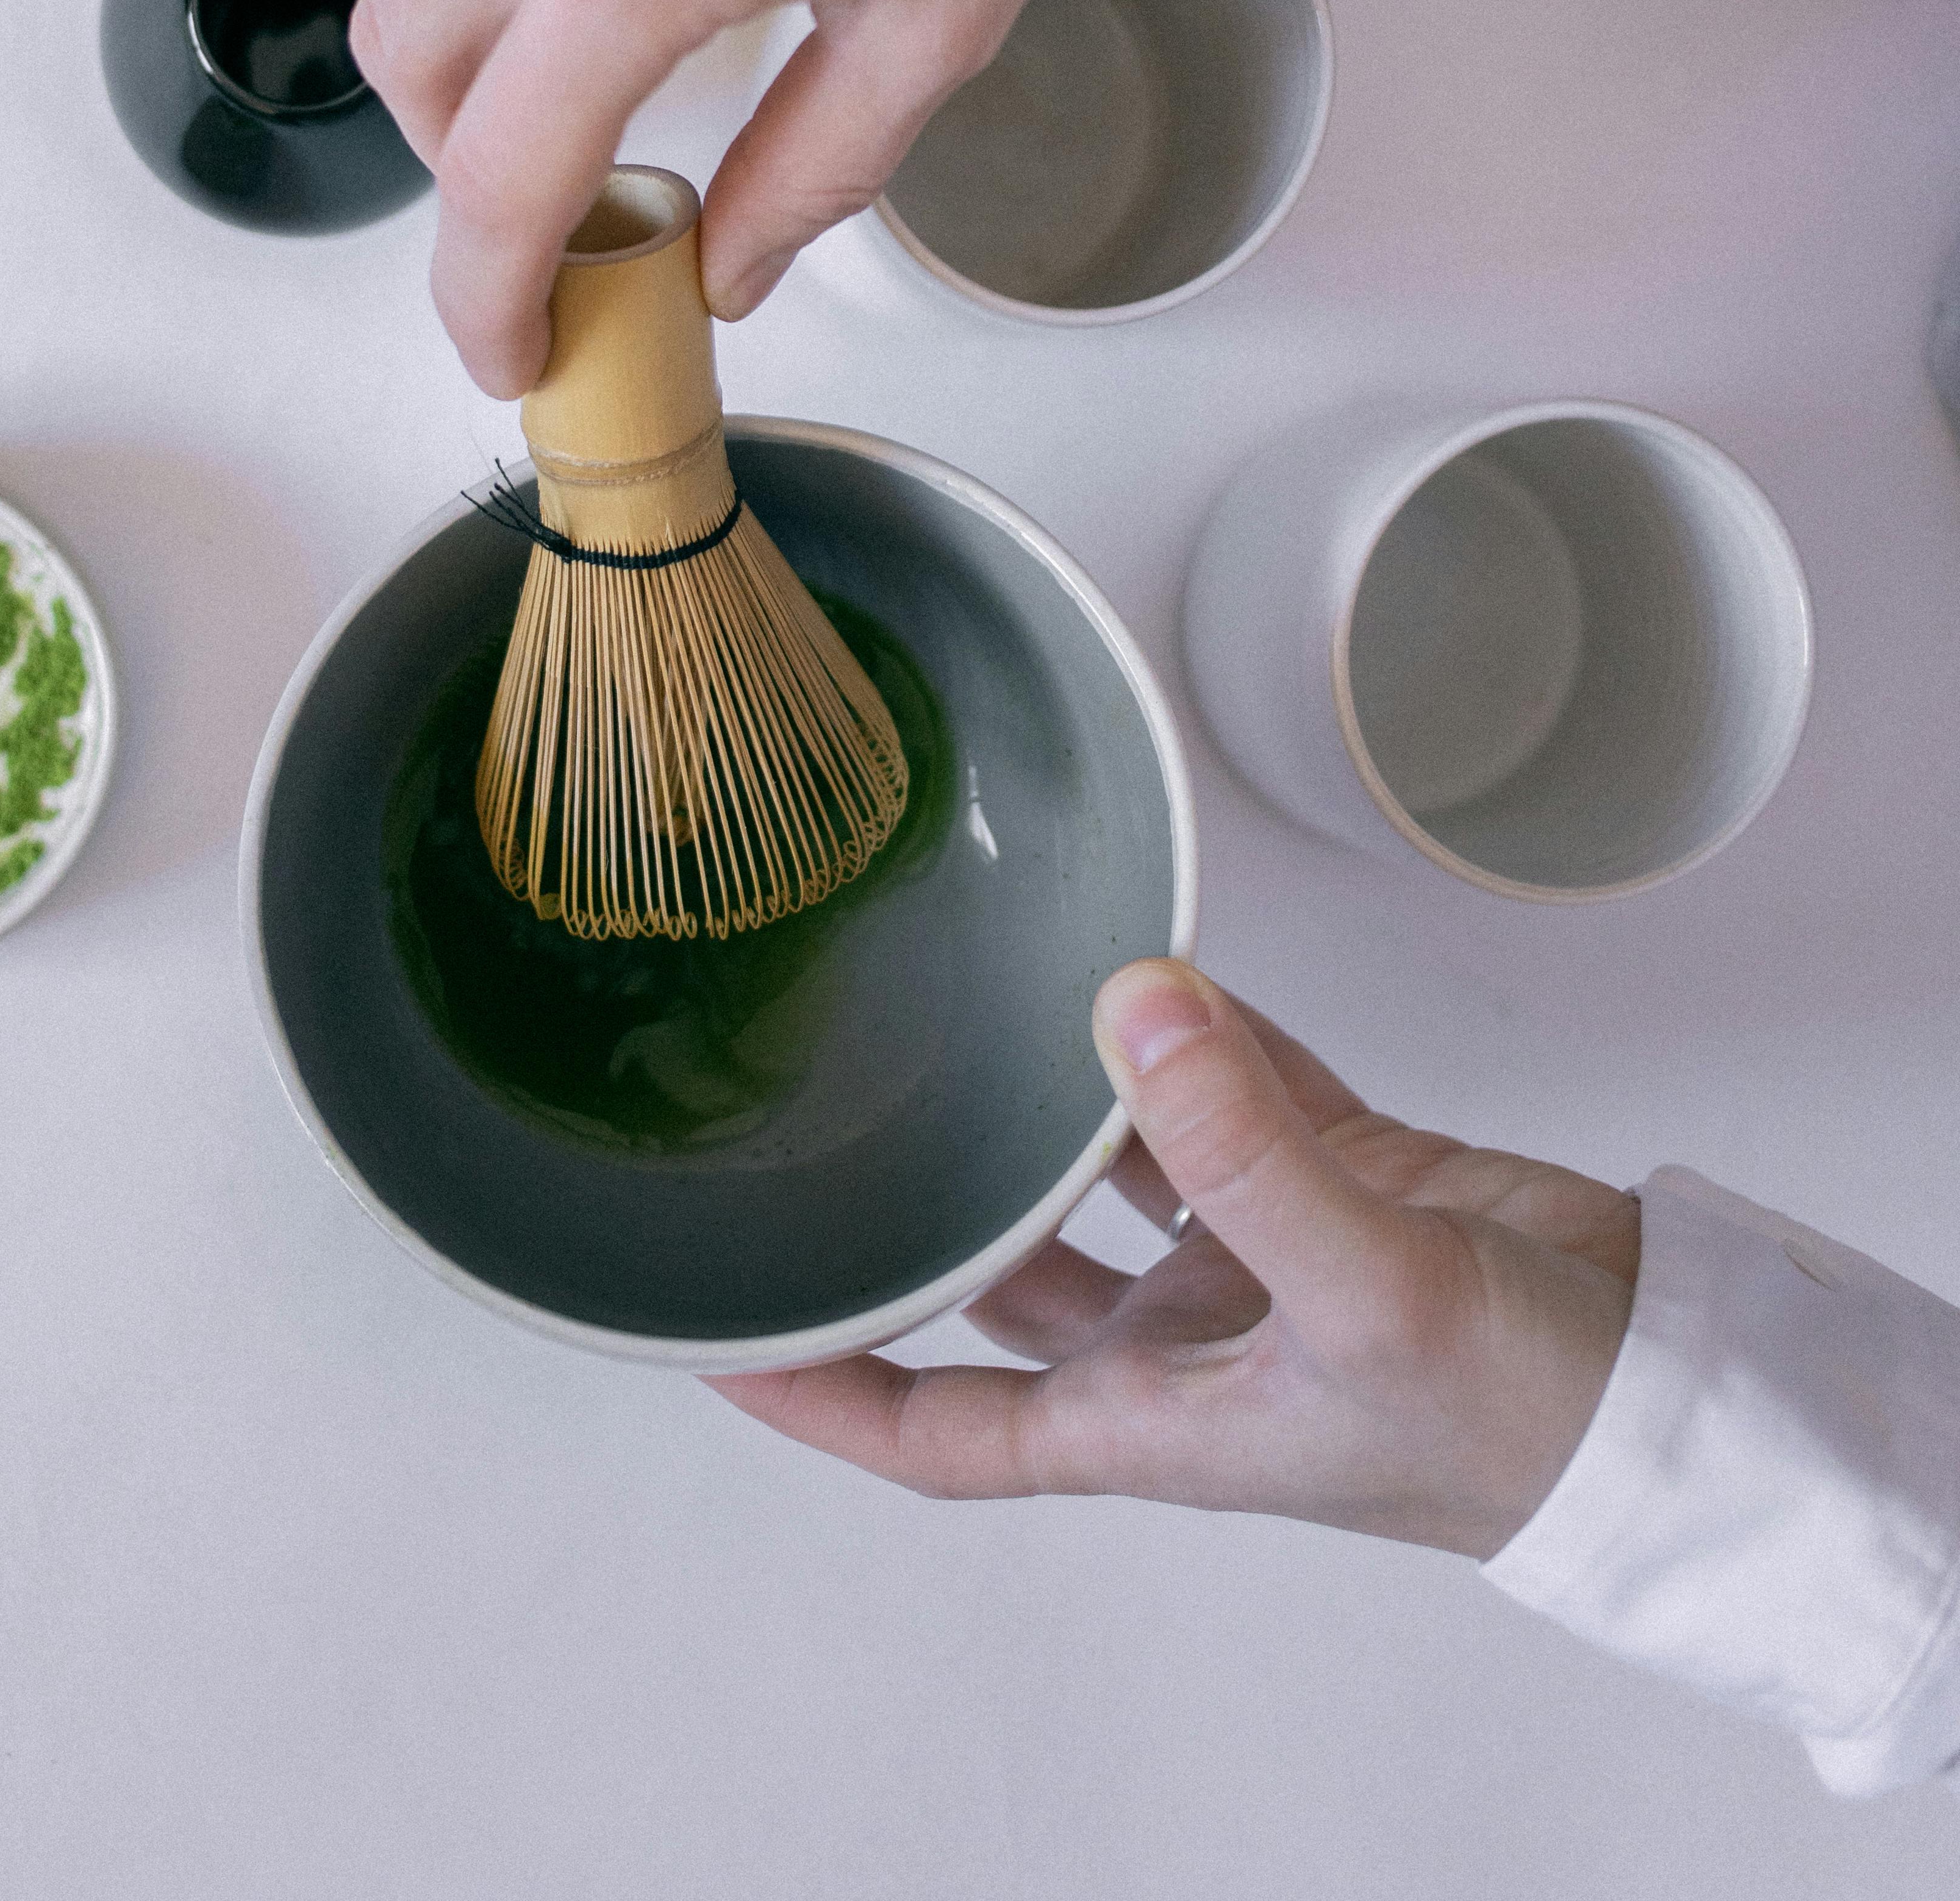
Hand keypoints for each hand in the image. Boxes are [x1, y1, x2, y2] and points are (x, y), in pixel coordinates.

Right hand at [351, 0, 1347, 393]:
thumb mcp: (943, 18)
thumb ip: (814, 165)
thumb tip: (732, 260)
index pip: (499, 178)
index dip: (489, 300)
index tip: (513, 348)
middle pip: (404, 47)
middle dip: (459, 161)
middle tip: (557, 205)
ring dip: (467, 17)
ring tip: (584, 54)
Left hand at [711, 962, 1638, 1558]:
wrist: (1680, 1400)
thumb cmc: (1526, 1419)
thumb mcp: (1367, 1289)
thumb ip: (1244, 1144)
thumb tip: (1132, 1005)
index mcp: (1157, 1420)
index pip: (940, 1429)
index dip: (822, 1395)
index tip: (713, 1339)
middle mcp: (1186, 1344)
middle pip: (1005, 1289)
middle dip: (925, 1220)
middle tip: (826, 1120)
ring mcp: (1260, 1258)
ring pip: (1112, 1173)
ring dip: (1053, 1102)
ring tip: (967, 1003)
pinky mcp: (1341, 1182)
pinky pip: (1233, 1096)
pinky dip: (1191, 1034)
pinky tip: (1146, 963)